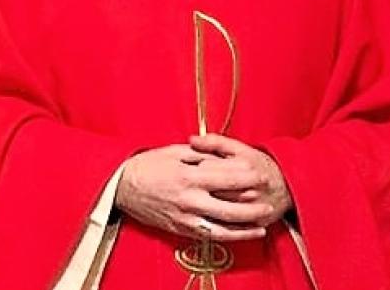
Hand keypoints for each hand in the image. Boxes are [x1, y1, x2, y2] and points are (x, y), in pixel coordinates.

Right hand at [116, 143, 272, 241]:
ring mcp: (185, 217)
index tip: (261, 174)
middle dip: (253, 207)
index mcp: (188, 176)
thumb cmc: (146, 165)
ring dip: (245, 228)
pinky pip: (209, 236)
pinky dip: (228, 237)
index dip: (247, 177)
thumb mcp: (172, 152)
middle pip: (230, 208)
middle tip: (269, 203)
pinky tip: (241, 234)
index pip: (226, 178)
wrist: (120, 187)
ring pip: (222, 228)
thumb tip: (222, 158)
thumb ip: (199, 155)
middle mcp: (189, 200)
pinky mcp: (180, 229)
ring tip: (261, 224)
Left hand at [189, 133, 291, 228]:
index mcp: (244, 167)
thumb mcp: (239, 149)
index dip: (195, 166)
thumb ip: (215, 142)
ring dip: (205, 204)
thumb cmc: (258, 165)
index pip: (207, 167)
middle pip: (211, 190)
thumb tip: (192, 139)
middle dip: (198, 186)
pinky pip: (229, 225)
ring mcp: (252, 209)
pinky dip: (216, 220)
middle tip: (195, 183)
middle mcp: (249, 189)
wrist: (287, 186)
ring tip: (203, 196)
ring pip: (217, 209)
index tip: (192, 166)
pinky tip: (210, 212)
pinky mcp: (254, 223)